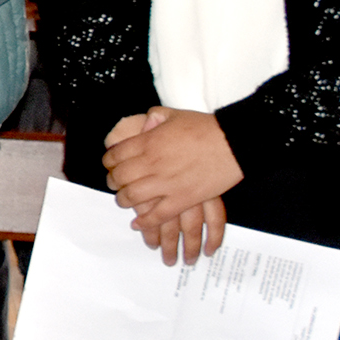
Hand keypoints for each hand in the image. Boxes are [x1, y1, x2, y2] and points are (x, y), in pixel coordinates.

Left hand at [104, 107, 241, 254]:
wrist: (231, 143)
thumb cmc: (204, 127)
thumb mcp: (173, 114)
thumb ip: (154, 118)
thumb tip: (145, 123)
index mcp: (147, 142)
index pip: (115, 154)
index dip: (108, 161)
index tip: (109, 165)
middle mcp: (151, 163)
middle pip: (120, 177)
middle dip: (113, 182)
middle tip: (113, 184)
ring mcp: (166, 183)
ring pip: (133, 197)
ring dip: (124, 201)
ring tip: (123, 202)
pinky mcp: (182, 199)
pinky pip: (158, 215)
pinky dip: (145, 221)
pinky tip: (137, 224)